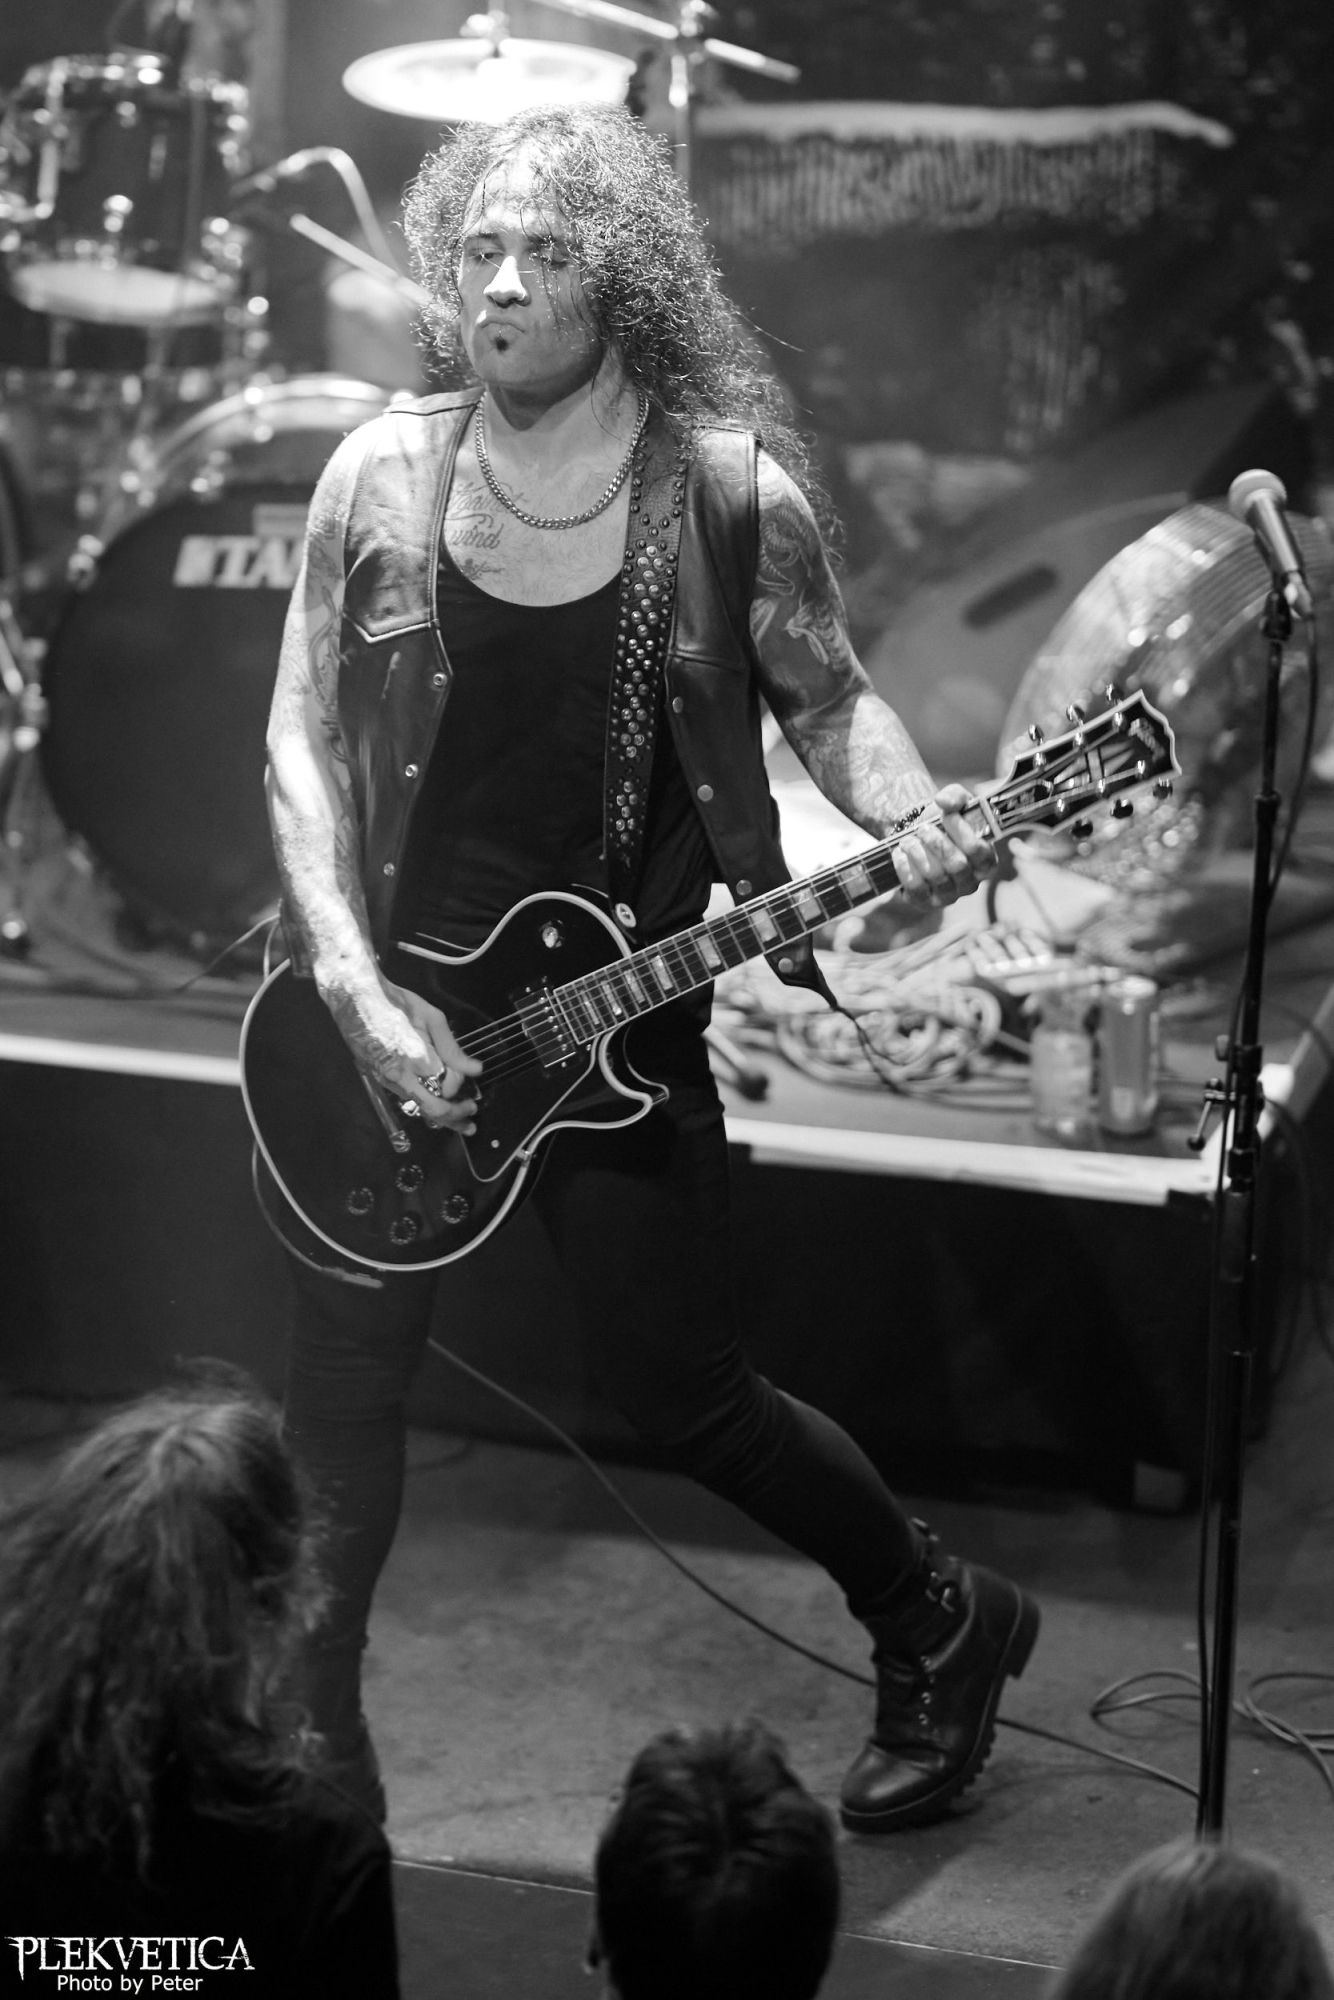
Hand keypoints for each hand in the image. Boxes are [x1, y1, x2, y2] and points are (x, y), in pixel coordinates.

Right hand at [319, 970, 482, 1131]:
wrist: (355, 996)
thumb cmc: (395, 1002)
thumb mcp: (431, 1018)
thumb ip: (452, 1049)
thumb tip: (475, 1070)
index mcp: (409, 1066)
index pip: (439, 1097)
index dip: (457, 1095)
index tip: (471, 1094)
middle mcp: (395, 1079)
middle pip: (428, 1111)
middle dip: (453, 1119)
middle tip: (471, 1124)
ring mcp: (384, 1079)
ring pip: (416, 1105)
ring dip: (439, 1112)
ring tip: (459, 1117)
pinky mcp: (379, 1076)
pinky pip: (405, 1094)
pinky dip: (423, 1100)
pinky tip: (435, 1100)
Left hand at [890, 782, 996, 908]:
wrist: (917, 838)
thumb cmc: (943, 823)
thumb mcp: (954, 804)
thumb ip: (954, 796)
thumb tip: (943, 802)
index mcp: (986, 861)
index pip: (980, 851)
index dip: (962, 832)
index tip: (947, 815)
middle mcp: (971, 882)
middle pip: (957, 865)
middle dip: (937, 843)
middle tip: (923, 829)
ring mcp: (949, 895)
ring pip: (936, 876)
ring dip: (918, 853)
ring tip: (907, 839)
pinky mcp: (926, 902)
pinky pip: (915, 889)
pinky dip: (905, 868)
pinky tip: (900, 853)